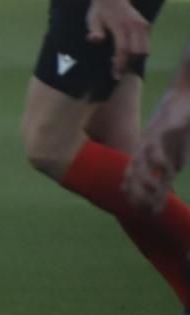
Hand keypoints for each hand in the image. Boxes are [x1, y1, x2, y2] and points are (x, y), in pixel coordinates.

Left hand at [85, 0, 150, 78]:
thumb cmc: (99, 11)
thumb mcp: (92, 20)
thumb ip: (94, 31)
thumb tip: (95, 39)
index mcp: (120, 26)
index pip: (123, 50)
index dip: (120, 64)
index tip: (115, 75)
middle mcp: (135, 26)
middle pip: (137, 52)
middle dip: (128, 64)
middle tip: (117, 70)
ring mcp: (143, 25)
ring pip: (145, 49)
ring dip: (136, 59)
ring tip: (123, 62)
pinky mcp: (147, 25)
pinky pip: (147, 43)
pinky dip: (140, 51)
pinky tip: (128, 53)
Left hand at [127, 89, 189, 213]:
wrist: (182, 99)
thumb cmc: (175, 126)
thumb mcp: (172, 150)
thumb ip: (168, 165)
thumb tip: (169, 178)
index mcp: (145, 155)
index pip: (136, 179)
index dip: (138, 197)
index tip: (145, 214)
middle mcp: (143, 149)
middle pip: (133, 173)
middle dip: (138, 192)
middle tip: (146, 209)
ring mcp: (151, 138)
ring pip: (141, 160)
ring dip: (145, 176)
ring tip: (154, 190)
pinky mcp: (164, 128)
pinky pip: (158, 143)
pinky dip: (160, 156)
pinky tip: (168, 167)